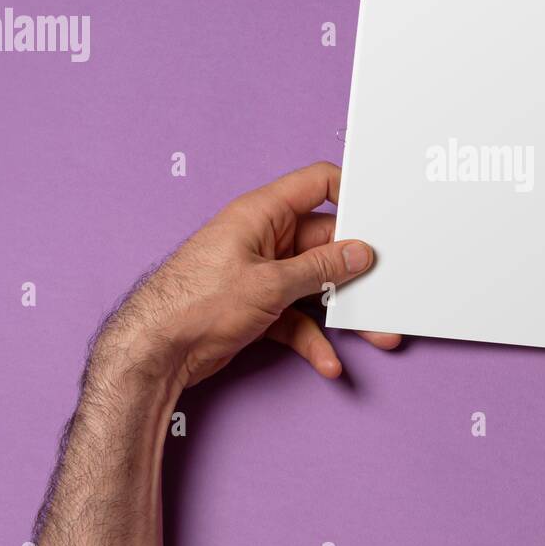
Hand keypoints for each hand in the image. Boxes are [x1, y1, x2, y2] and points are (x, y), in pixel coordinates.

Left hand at [90, 161, 397, 389]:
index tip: (382, 215)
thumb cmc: (196, 303)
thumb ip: (320, 267)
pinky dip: (313, 338)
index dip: (351, 194)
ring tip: (378, 333)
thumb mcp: (270, 283)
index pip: (317, 184)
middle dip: (358, 272)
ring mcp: (263, 273)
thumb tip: (359, 252)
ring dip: (344, 311)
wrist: (154, 351)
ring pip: (316, 285)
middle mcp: (265, 238)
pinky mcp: (259, 306)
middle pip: (326, 244)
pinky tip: (328, 361)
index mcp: (263, 213)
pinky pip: (297, 317)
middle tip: (390, 288)